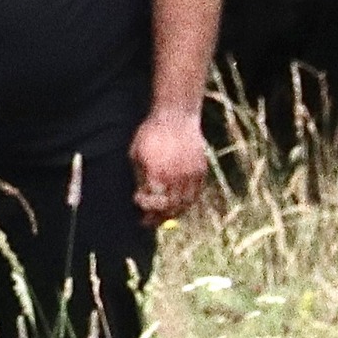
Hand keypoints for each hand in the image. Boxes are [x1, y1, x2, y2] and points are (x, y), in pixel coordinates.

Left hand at [130, 109, 208, 227]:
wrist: (176, 116)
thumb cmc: (151, 133)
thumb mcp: (137, 154)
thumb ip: (140, 177)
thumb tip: (141, 196)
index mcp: (157, 173)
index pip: (153, 201)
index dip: (144, 205)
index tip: (137, 201)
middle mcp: (176, 177)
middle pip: (169, 207)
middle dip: (157, 217)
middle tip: (147, 222)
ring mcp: (191, 175)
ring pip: (184, 204)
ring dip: (173, 213)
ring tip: (163, 217)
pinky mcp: (201, 171)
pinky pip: (195, 194)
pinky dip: (186, 203)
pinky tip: (177, 205)